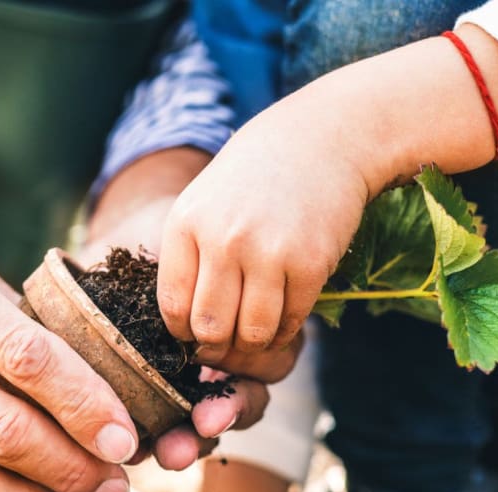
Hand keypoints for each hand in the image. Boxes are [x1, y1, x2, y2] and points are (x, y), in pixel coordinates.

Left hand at [157, 84, 369, 362]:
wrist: (324, 140)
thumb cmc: (257, 178)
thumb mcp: (204, 202)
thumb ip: (189, 257)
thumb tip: (184, 328)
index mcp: (187, 223)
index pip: (173, 307)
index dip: (183, 332)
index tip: (196, 332)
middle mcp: (224, 239)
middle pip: (210, 328)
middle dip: (217, 346)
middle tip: (228, 343)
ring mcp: (269, 252)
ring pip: (252, 334)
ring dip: (254, 344)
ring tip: (256, 334)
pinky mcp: (310, 264)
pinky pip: (291, 322)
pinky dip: (286, 331)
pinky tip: (283, 319)